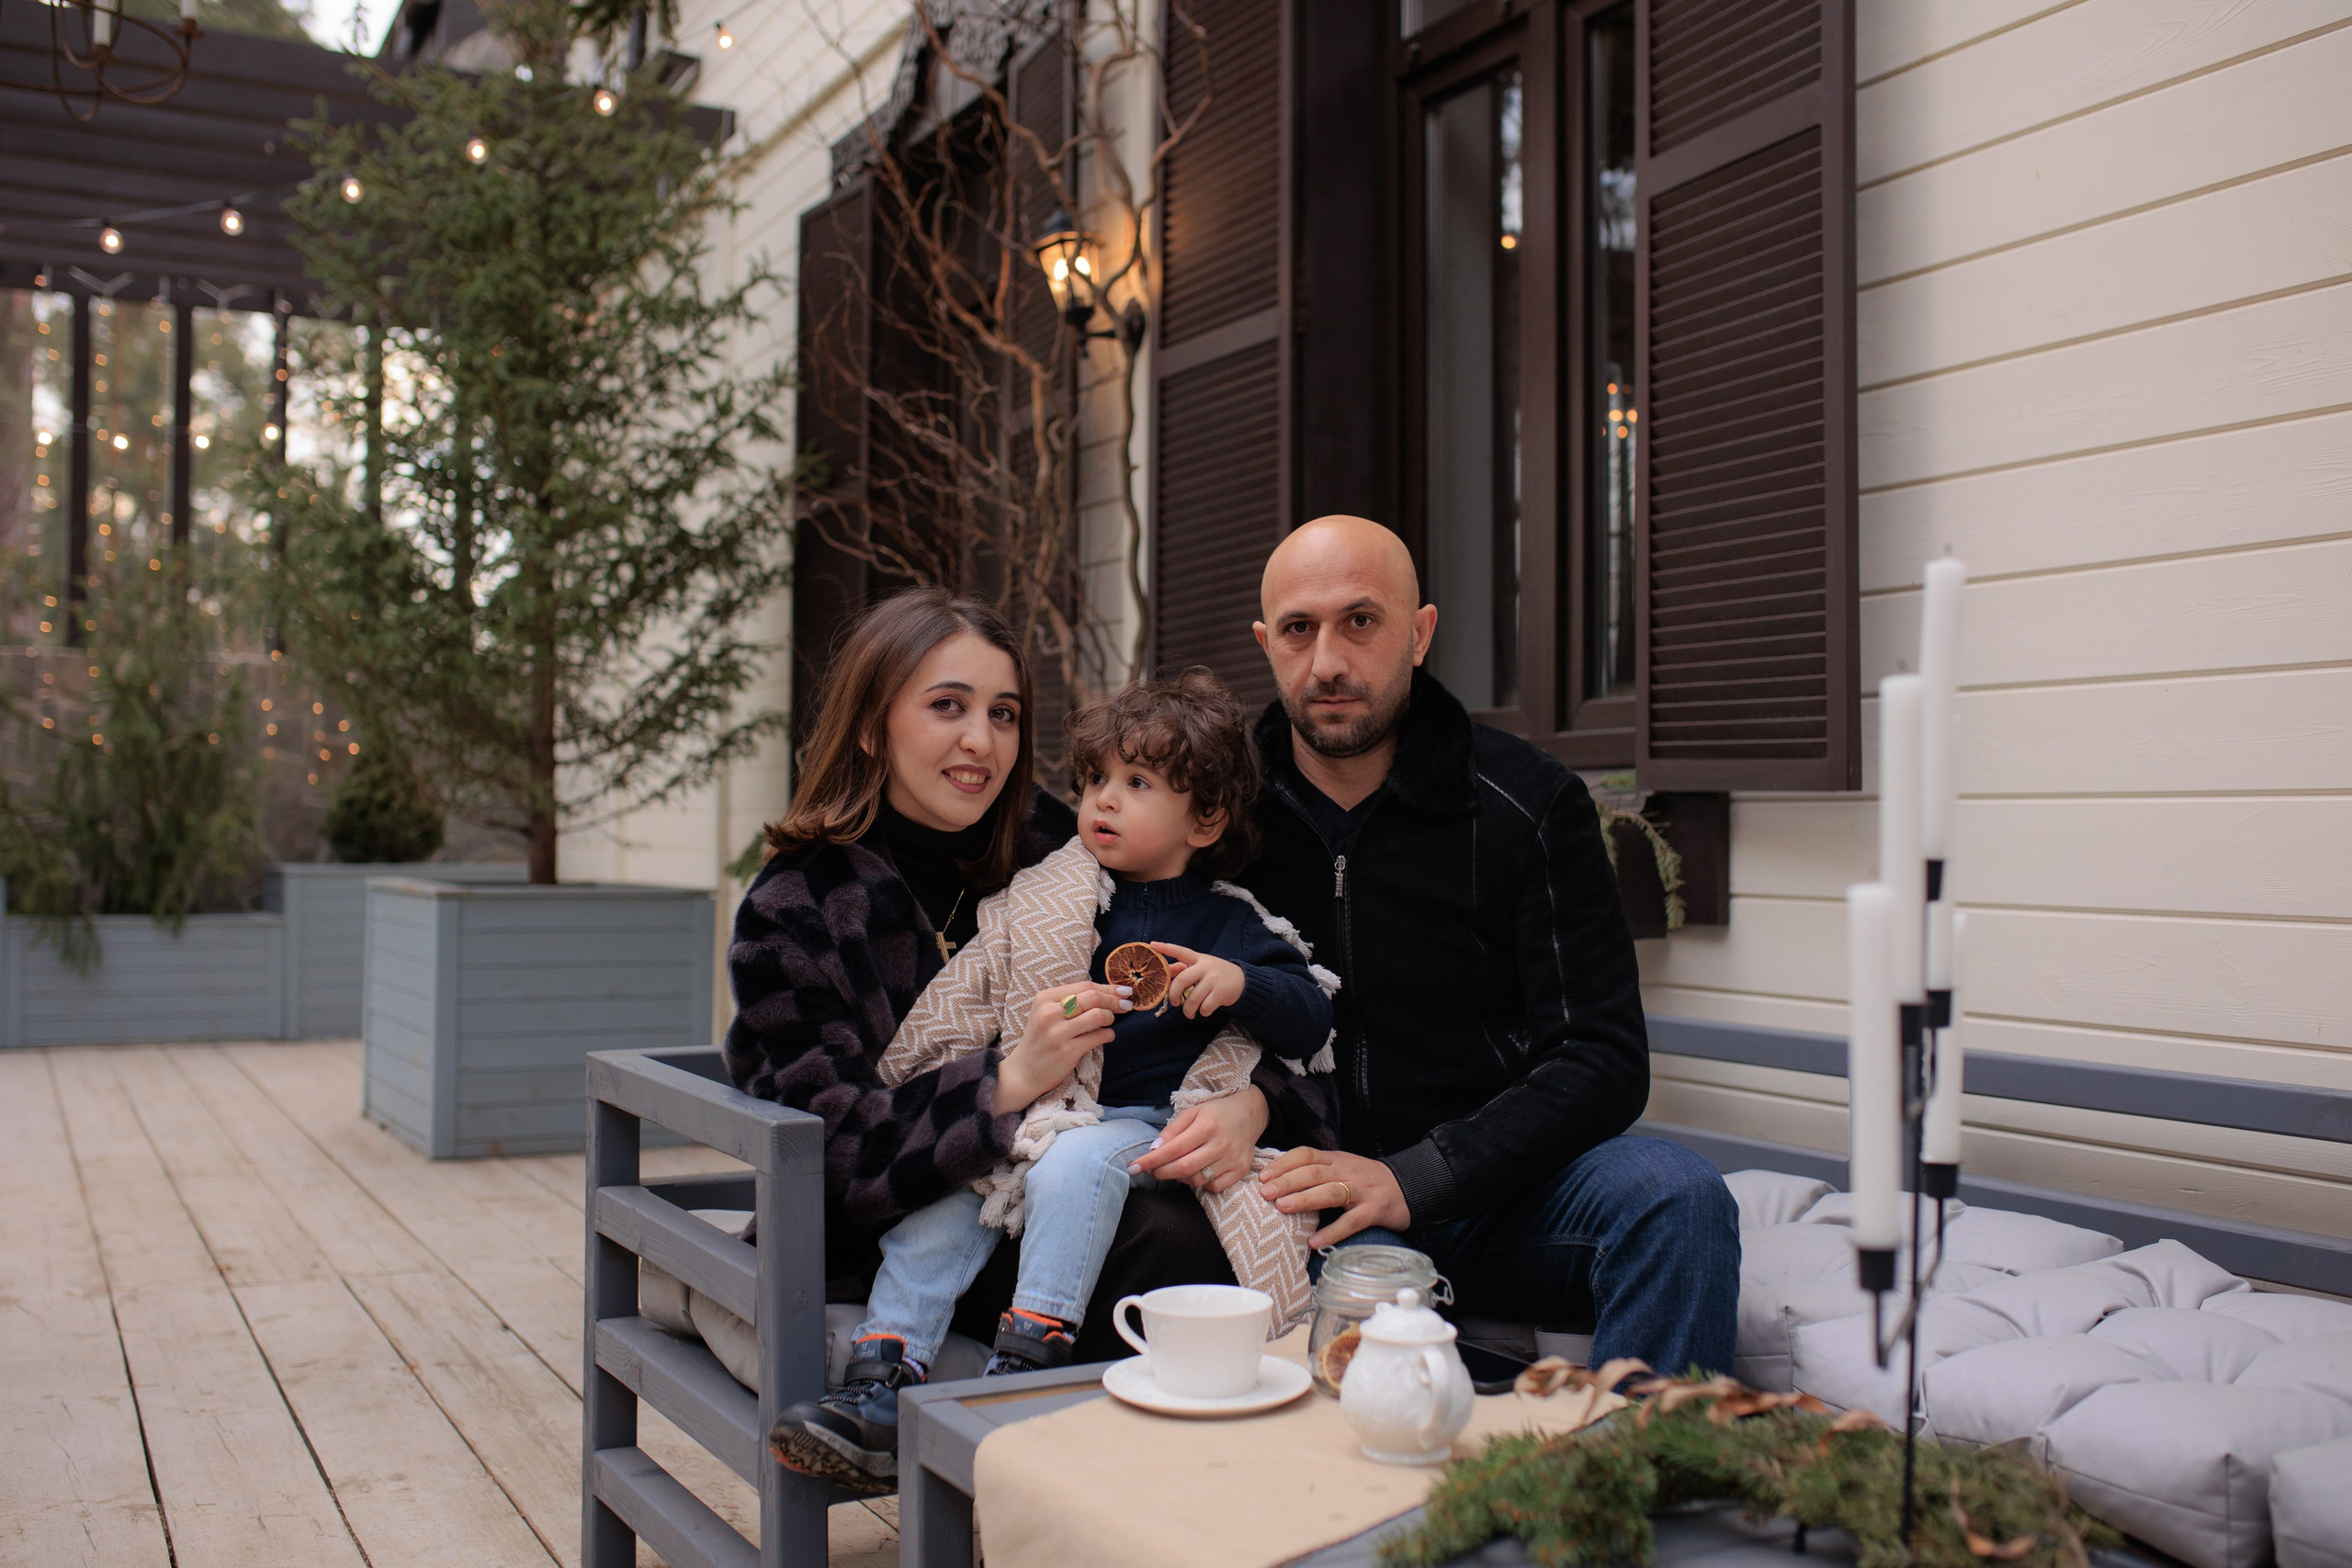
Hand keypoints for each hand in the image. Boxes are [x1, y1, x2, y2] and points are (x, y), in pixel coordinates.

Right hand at [998, 982, 1130, 1109]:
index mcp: (1045, 998)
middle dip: (1114, 1000)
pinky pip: (1098, 1036)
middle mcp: (1049, 1013)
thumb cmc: (1040, 1039)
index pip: (1085, 986)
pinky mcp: (1067, 1051)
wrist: (1024, 1071)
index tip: (1123, 991)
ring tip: (1110, 1022)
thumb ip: (1070, 1001)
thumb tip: (1107, 992)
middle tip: (1126, 1005)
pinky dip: (1108, 1034)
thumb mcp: (1046, 1013)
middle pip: (1093, 997)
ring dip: (1111, 1017)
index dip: (1108, 988)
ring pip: (1098, 1015)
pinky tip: (1107, 1035)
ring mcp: (1058, 1032)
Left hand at [1128, 1087, 1267, 1193]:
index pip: (1173, 1149)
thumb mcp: (1192, 1112)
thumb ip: (1171, 1130)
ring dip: (1180, 1177)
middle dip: (1161, 1172)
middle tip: (1152, 1171)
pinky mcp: (1241, 1170)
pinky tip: (1198, 1171)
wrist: (1249, 1114)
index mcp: (1207, 1125)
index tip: (1134, 1167)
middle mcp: (1222, 1143)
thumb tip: (1153, 1150)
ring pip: (1197, 1180)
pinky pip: (1214, 1187)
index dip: (1151, 1160)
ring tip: (1177, 1167)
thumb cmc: (1215, 1113)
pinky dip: (1201, 1183)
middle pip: (1184, 1168)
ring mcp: (1233, 1159)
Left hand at [1150, 942, 1245, 1017]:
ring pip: (1193, 998)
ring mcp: (1214, 979)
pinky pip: (1205, 1007)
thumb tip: (1166, 971)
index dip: (1167, 948)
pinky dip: (1203, 1012)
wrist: (1243, 980)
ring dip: (1188, 1010)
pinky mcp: (1221, 992)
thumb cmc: (1216, 974)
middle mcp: (1205, 967)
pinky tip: (1205, 1010)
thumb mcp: (1202, 967)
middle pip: (1182, 980)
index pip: (1181, 951)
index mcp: (1198, 959)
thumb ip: (1185, 969)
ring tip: (1189, 1013)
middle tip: (1174, 1002)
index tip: (1153, 945)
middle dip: (1174, 994)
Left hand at [1258, 1147, 1410, 1247]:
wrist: (1406, 1187)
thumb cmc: (1365, 1181)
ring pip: (1331, 1191)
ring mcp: (1361, 1191)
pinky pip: (1352, 1221)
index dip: (1283, 1164)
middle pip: (1314, 1172)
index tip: (1263, 1176)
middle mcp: (1346, 1171)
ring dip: (1305, 1199)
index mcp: (1335, 1160)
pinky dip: (1333, 1231)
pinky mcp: (1374, 1210)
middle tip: (1265, 1193)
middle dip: (1287, 1181)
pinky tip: (1315, 1241)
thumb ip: (1316, 1171)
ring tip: (1282, 1207)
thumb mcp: (1341, 1168)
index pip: (1306, 1154)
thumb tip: (1278, 1181)